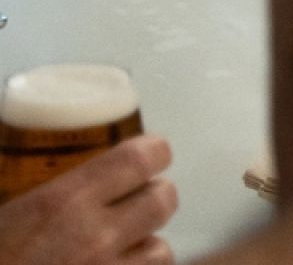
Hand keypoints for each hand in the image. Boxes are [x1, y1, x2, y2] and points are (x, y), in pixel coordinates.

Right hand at [0, 136, 177, 264]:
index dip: (151, 153)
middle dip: (152, 197)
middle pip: (164, 200)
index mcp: (60, 204)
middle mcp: (94, 238)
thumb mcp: (4, 216)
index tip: (146, 156)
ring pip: (162, 251)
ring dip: (145, 247)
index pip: (142, 159)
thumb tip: (69, 190)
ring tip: (119, 250)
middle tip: (132, 203)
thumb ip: (44, 199)